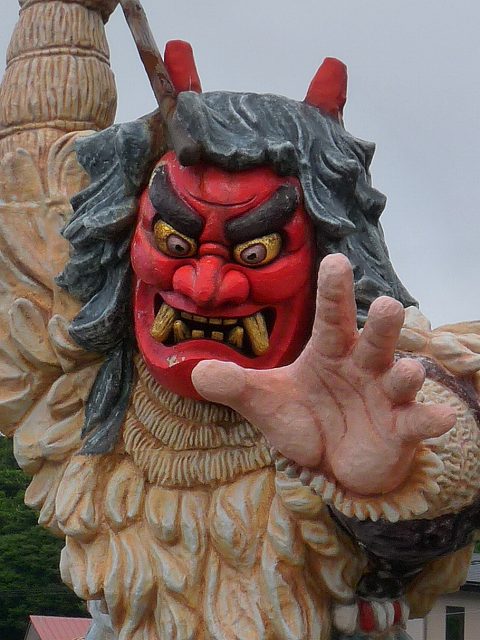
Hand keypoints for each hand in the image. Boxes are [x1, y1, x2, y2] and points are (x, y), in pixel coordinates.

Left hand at [192, 254, 454, 494]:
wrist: (332, 463)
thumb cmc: (305, 419)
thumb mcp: (266, 403)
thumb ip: (236, 387)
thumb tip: (196, 373)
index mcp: (329, 352)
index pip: (331, 317)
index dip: (333, 291)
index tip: (336, 261)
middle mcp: (362, 366)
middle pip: (373, 339)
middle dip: (382, 324)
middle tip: (388, 305)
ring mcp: (385, 396)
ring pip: (400, 376)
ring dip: (406, 372)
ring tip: (407, 370)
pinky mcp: (401, 429)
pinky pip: (417, 422)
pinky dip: (430, 420)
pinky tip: (440, 418)